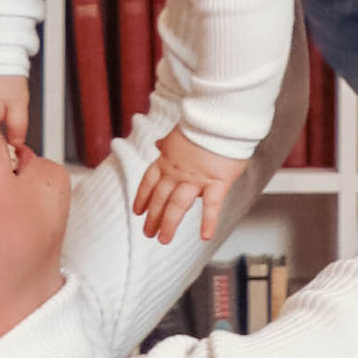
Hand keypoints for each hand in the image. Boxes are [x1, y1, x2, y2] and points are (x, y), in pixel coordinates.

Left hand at [134, 124, 233, 245]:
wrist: (219, 117)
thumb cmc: (203, 123)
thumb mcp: (179, 132)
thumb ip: (169, 143)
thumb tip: (159, 144)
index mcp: (168, 159)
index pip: (150, 181)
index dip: (143, 197)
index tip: (138, 211)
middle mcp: (178, 171)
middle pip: (160, 198)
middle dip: (153, 217)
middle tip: (148, 233)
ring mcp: (196, 179)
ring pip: (178, 205)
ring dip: (169, 224)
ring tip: (163, 239)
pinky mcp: (217, 182)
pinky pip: (212, 206)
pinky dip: (208, 222)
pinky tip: (205, 236)